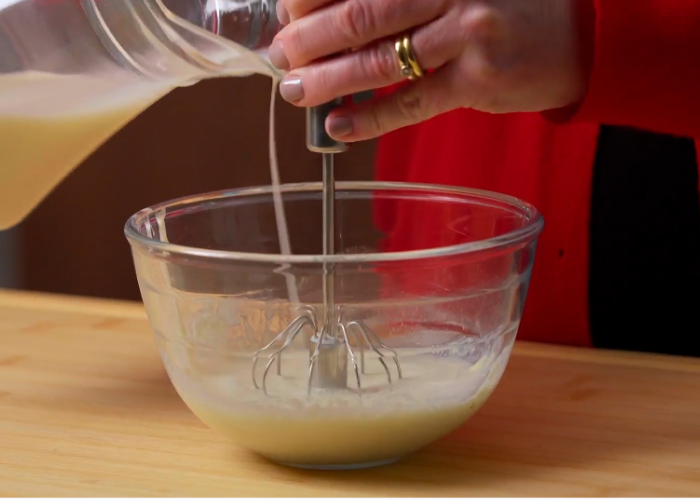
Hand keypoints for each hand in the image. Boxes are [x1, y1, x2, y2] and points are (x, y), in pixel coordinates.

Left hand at [268, 0, 590, 140]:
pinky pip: (411, 103)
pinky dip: (370, 117)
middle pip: (362, 13)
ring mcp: (467, 33)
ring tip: (295, 92)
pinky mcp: (479, 81)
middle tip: (280, 55)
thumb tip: (340, 15)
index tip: (287, 10)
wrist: (584, 34)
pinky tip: (339, 126)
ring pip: (380, 60)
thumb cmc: (511, 2)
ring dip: (329, 79)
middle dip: (310, 38)